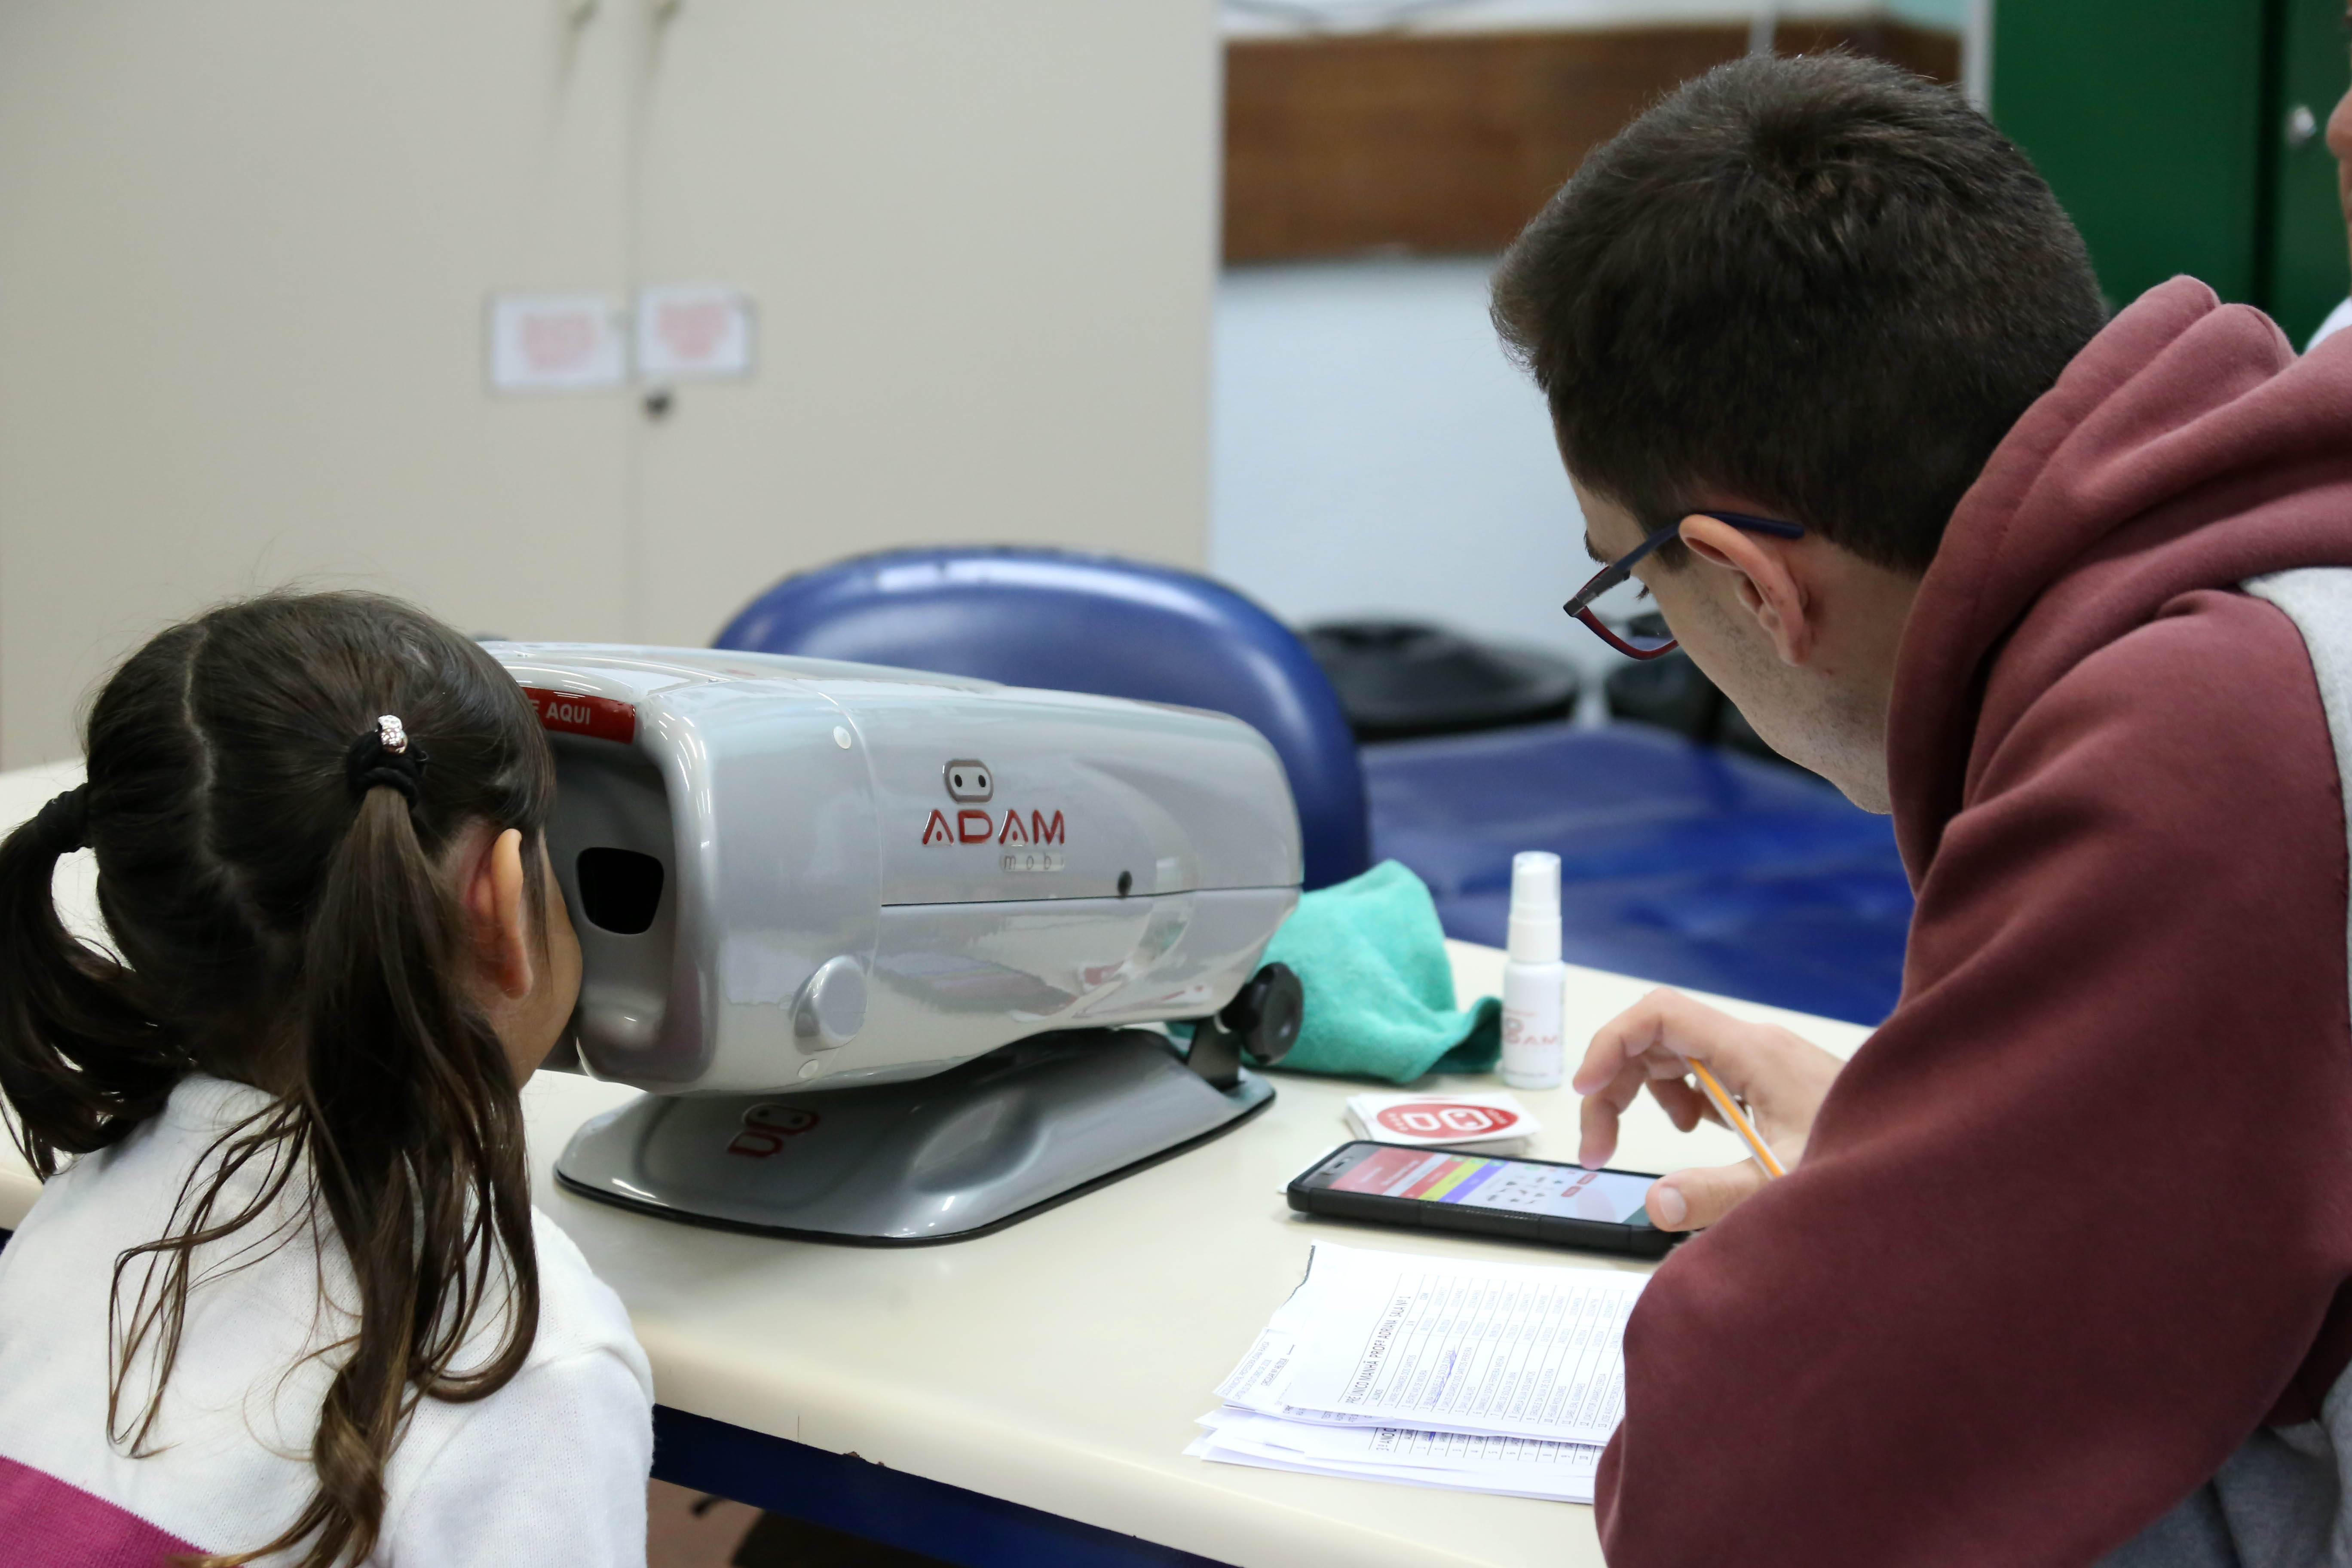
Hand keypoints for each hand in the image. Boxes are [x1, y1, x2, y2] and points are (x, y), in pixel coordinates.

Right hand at [1573, 988, 1843, 1231]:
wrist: (1929, 1162)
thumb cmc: (1867, 1158)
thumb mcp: (1784, 1185)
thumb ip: (1714, 1196)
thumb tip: (1656, 1204)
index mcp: (1754, 1052)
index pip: (1659, 1015)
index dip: (1609, 1044)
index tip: (1585, 1091)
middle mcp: (1755, 1045)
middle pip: (1656, 1036)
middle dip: (1616, 1085)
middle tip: (1599, 1147)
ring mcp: (1763, 1059)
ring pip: (1676, 1053)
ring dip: (1646, 1092)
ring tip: (1656, 1143)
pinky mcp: (1770, 1078)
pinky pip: (1704, 1071)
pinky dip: (1682, 1099)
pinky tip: (1694, 1134)